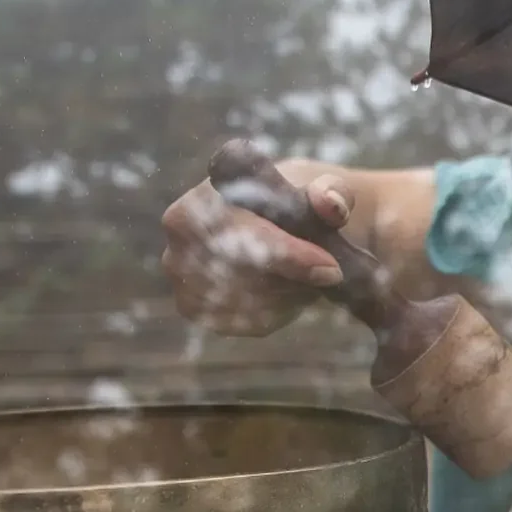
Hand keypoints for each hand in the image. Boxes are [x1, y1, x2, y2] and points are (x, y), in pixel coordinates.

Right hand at [159, 157, 437, 336]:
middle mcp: (180, 230)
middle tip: (331, 274)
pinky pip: (240, 321)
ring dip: (285, 294)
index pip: (241, 230)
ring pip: (243, 300)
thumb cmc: (301, 205)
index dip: (287, 254)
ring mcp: (179, 270)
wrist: (284, 228)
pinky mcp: (192, 305)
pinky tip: (289, 292)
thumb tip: (329, 202)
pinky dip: (275, 313)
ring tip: (308, 277)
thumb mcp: (325, 190)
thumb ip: (332, 193)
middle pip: (239, 271)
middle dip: (291, 277)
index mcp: (208, 190)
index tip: (331, 269)